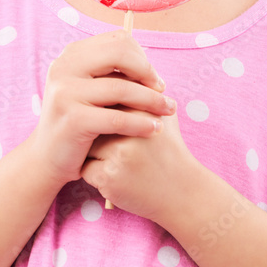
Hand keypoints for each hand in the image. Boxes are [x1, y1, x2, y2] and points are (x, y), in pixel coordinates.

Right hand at [25, 29, 175, 189]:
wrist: (47, 158)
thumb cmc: (78, 121)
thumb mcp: (89, 89)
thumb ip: (112, 74)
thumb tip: (151, 66)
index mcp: (71, 55)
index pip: (117, 40)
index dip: (141, 57)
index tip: (154, 79)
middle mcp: (64, 67)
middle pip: (119, 54)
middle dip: (148, 72)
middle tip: (163, 91)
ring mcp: (65, 92)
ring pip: (121, 88)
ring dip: (152, 99)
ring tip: (168, 110)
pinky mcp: (72, 120)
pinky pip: (117, 118)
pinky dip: (140, 123)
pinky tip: (154, 128)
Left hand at [79, 98, 198, 223]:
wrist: (182, 193)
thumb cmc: (169, 151)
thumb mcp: (164, 116)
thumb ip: (144, 93)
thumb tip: (115, 72)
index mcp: (141, 108)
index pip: (105, 101)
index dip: (107, 115)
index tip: (119, 129)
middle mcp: (130, 128)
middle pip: (92, 121)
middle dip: (98, 133)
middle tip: (119, 147)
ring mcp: (118, 153)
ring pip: (85, 145)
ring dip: (94, 154)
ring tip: (121, 163)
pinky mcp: (108, 177)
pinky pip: (84, 169)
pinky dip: (95, 175)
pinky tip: (118, 178)